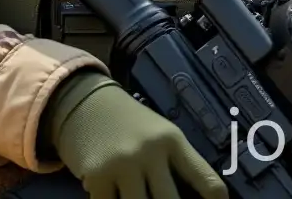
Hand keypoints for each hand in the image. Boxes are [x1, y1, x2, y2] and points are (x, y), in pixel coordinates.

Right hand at [47, 71, 227, 198]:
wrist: (86, 102)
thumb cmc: (130, 123)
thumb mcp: (159, 134)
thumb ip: (176, 163)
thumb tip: (195, 196)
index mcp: (172, 140)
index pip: (204, 178)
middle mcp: (150, 151)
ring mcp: (123, 165)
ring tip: (141, 198)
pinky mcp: (97, 176)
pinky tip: (115, 196)